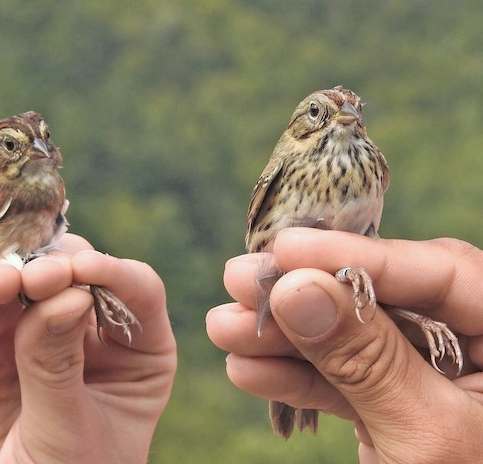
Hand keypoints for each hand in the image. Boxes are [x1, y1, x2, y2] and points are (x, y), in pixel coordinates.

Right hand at [0, 233, 175, 462]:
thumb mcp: (69, 434)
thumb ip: (59, 365)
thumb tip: (65, 294)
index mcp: (129, 358)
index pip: (135, 293)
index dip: (114, 273)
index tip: (86, 271)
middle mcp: (74, 342)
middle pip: (70, 278)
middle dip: (54, 267)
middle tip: (39, 276)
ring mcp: (13, 346)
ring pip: (11, 289)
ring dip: (4, 277)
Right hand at [207, 228, 482, 463]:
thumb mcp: (423, 432)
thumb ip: (363, 356)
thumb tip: (297, 286)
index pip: (437, 272)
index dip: (355, 256)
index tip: (286, 250)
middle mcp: (475, 346)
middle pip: (381, 299)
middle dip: (303, 295)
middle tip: (237, 280)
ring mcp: (431, 378)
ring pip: (352, 341)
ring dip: (283, 339)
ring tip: (224, 328)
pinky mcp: (397, 407)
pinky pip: (344, 384)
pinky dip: (296, 382)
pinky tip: (248, 373)